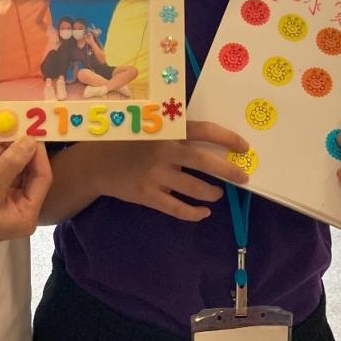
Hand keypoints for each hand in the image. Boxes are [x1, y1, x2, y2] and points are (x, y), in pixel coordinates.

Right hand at [0, 138, 50, 251]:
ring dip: (5, 155)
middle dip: (19, 153)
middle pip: (30, 173)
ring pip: (15, 169)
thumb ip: (12, 163)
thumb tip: (31, 141)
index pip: (42, 179)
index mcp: (26, 215)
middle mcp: (20, 208)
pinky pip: (2, 171)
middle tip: (9, 134)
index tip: (29, 134)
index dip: (37, 155)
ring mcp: (6, 201)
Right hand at [94, 120, 250, 221]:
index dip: (228, 138)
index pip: (205, 131)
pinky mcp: (148, 195)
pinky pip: (177, 208)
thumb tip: (212, 142)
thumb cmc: (130, 142)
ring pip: (195, 188)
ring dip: (212, 193)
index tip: (244, 146)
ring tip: (217, 194)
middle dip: (229, 171)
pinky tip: (203, 213)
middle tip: (243, 177)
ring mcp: (156, 175)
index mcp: (168, 130)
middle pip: (205, 162)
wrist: (97, 162)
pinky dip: (194, 213)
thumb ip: (176, 131)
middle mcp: (165, 151)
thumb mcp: (151, 127)